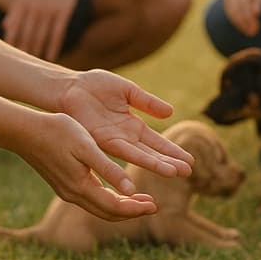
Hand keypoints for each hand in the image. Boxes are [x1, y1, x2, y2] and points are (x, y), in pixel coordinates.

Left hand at [3, 0, 82, 60]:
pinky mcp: (64, 11)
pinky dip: (53, 47)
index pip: (13, 27)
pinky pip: (57, 33)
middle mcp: (35, 5)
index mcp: (22, 1)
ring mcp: (50, 8)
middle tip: (20, 66)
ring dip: (37, 51)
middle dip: (23, 50)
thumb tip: (5, 27)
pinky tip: (50, 57)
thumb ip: (16, 9)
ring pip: (41, 35)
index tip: (7, 56)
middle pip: (27, 34)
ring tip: (34, 63)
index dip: (10, 42)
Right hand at [16, 111, 159, 220]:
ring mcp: (66, 191)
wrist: (25, 131)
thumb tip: (131, 190)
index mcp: (81, 187)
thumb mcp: (87, 147)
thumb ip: (108, 169)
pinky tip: (117, 189)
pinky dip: (108, 198)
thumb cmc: (58, 132)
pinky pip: (91, 199)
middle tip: (153, 205)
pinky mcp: (63, 184)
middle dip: (132, 211)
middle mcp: (73, 194)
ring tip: (140, 199)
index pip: (115, 207)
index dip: (136, 208)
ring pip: (99, 207)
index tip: (155, 205)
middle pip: (108, 212)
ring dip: (121, 206)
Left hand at [60, 69, 193, 186]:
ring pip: (138, 155)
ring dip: (156, 164)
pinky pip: (117, 153)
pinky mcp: (98, 141)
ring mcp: (112, 141)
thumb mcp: (129, 91)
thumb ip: (148, 102)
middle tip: (189, 172)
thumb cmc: (96, 86)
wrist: (71, 86)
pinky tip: (138, 174)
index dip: (172, 151)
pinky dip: (129, 163)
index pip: (157, 142)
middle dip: (170, 162)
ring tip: (174, 173)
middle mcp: (125, 138)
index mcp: (133, 126)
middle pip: (152, 153)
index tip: (189, 160)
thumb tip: (171, 112)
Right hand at [223, 0, 260, 36]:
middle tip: (253, 33)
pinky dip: (235, 20)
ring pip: (232, 11)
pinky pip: (229, 11)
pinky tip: (242, 27)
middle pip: (238, 8)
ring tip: (248, 32)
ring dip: (240, 23)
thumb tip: (256, 13)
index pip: (246, 2)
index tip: (256, 26)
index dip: (249, 15)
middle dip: (245, 22)